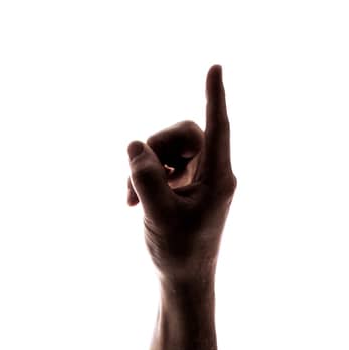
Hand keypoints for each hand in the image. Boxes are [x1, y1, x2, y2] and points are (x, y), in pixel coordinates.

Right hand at [126, 63, 236, 286]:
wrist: (184, 283)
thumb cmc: (178, 253)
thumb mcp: (158, 214)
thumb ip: (146, 177)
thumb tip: (135, 145)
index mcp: (218, 178)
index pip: (217, 127)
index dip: (214, 95)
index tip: (216, 67)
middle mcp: (214, 174)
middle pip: (183, 134)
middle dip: (155, 149)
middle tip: (134, 174)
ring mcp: (200, 180)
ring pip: (170, 149)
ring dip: (145, 167)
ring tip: (129, 198)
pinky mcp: (186, 188)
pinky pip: (164, 165)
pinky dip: (146, 177)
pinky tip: (133, 201)